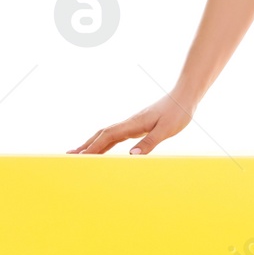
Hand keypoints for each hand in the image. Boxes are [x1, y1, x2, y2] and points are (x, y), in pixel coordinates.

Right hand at [71, 93, 193, 154]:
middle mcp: (129, 123)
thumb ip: (150, 142)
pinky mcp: (137, 126)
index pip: (108, 136)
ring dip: (93, 144)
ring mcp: (131, 124)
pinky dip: (105, 143)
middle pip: (101, 135)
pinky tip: (103, 148)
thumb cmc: (177, 112)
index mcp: (133, 124)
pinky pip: (116, 136)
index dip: (94, 147)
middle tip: (69, 155)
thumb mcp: (166, 130)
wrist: (184, 97)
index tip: (81, 157)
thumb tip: (132, 156)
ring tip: (79, 153)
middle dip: (86, 146)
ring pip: (107, 135)